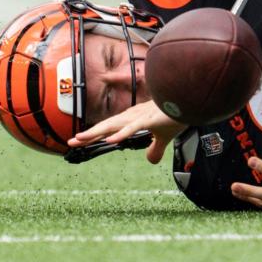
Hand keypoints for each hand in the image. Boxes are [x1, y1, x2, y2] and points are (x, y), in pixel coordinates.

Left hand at [67, 100, 185, 163]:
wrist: (191, 101)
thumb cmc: (177, 114)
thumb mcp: (164, 136)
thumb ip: (156, 148)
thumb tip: (151, 160)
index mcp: (135, 119)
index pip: (110, 128)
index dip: (94, 134)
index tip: (77, 141)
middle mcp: (134, 116)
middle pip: (107, 126)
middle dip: (88, 134)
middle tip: (70, 142)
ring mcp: (141, 117)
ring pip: (115, 125)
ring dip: (97, 132)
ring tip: (81, 138)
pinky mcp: (151, 119)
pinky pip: (134, 128)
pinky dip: (122, 133)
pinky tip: (111, 140)